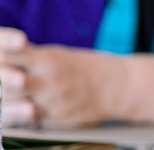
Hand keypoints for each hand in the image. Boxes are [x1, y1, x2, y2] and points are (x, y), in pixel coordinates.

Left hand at [0, 28, 119, 128]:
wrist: (119, 86)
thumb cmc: (85, 68)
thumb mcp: (57, 55)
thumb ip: (28, 60)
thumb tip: (2, 63)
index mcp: (47, 57)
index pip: (7, 54)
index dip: (0, 57)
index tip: (0, 59)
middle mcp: (47, 78)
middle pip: (3, 83)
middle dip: (1, 82)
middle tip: (6, 80)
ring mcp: (51, 100)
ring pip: (9, 106)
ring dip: (6, 104)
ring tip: (15, 98)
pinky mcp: (55, 119)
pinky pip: (25, 122)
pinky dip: (20, 117)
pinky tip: (24, 111)